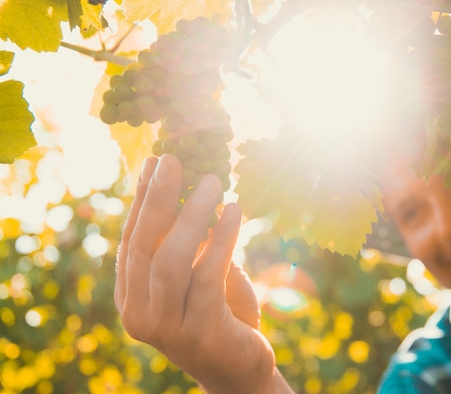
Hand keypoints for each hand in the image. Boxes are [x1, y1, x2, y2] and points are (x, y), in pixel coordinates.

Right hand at [114, 154, 289, 393]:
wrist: (241, 368)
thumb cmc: (221, 315)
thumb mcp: (198, 275)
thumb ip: (188, 243)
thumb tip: (188, 188)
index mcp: (132, 297)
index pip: (132, 239)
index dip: (141, 199)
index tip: (153, 161)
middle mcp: (139, 313)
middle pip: (144, 245)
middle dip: (157, 198)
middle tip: (174, 160)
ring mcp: (165, 326)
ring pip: (170, 259)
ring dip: (192, 215)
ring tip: (213, 180)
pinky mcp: (199, 331)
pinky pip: (207, 275)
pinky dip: (221, 239)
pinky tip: (235, 211)